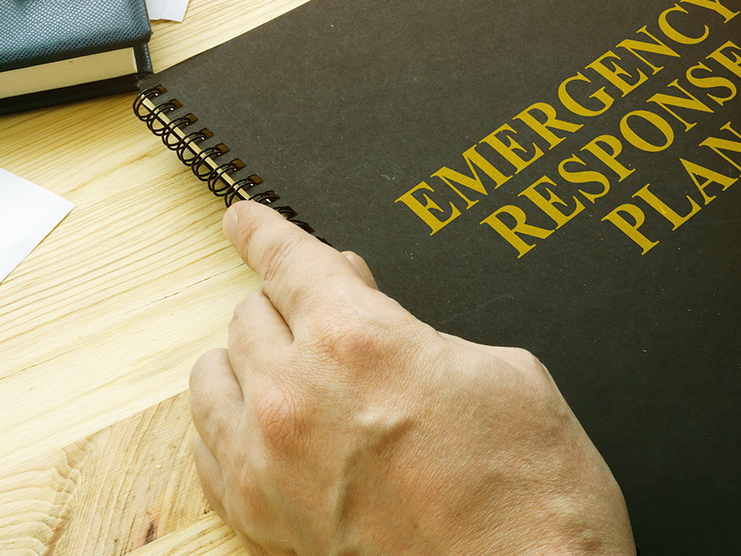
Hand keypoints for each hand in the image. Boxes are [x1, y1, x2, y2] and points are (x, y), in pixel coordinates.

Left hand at [189, 200, 636, 555]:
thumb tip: (380, 320)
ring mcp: (270, 465)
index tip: (244, 218)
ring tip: (288, 364)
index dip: (263, 230)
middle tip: (320, 310)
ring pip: (213, 375)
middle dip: (284, 301)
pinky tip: (264, 422)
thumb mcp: (502, 372)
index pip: (285, 259)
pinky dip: (230, 422)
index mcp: (357, 341)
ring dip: (248, 357)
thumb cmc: (532, 495)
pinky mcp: (263, 521)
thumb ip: (418, 331)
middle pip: (249, 313)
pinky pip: (208, 448)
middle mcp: (296, 397)